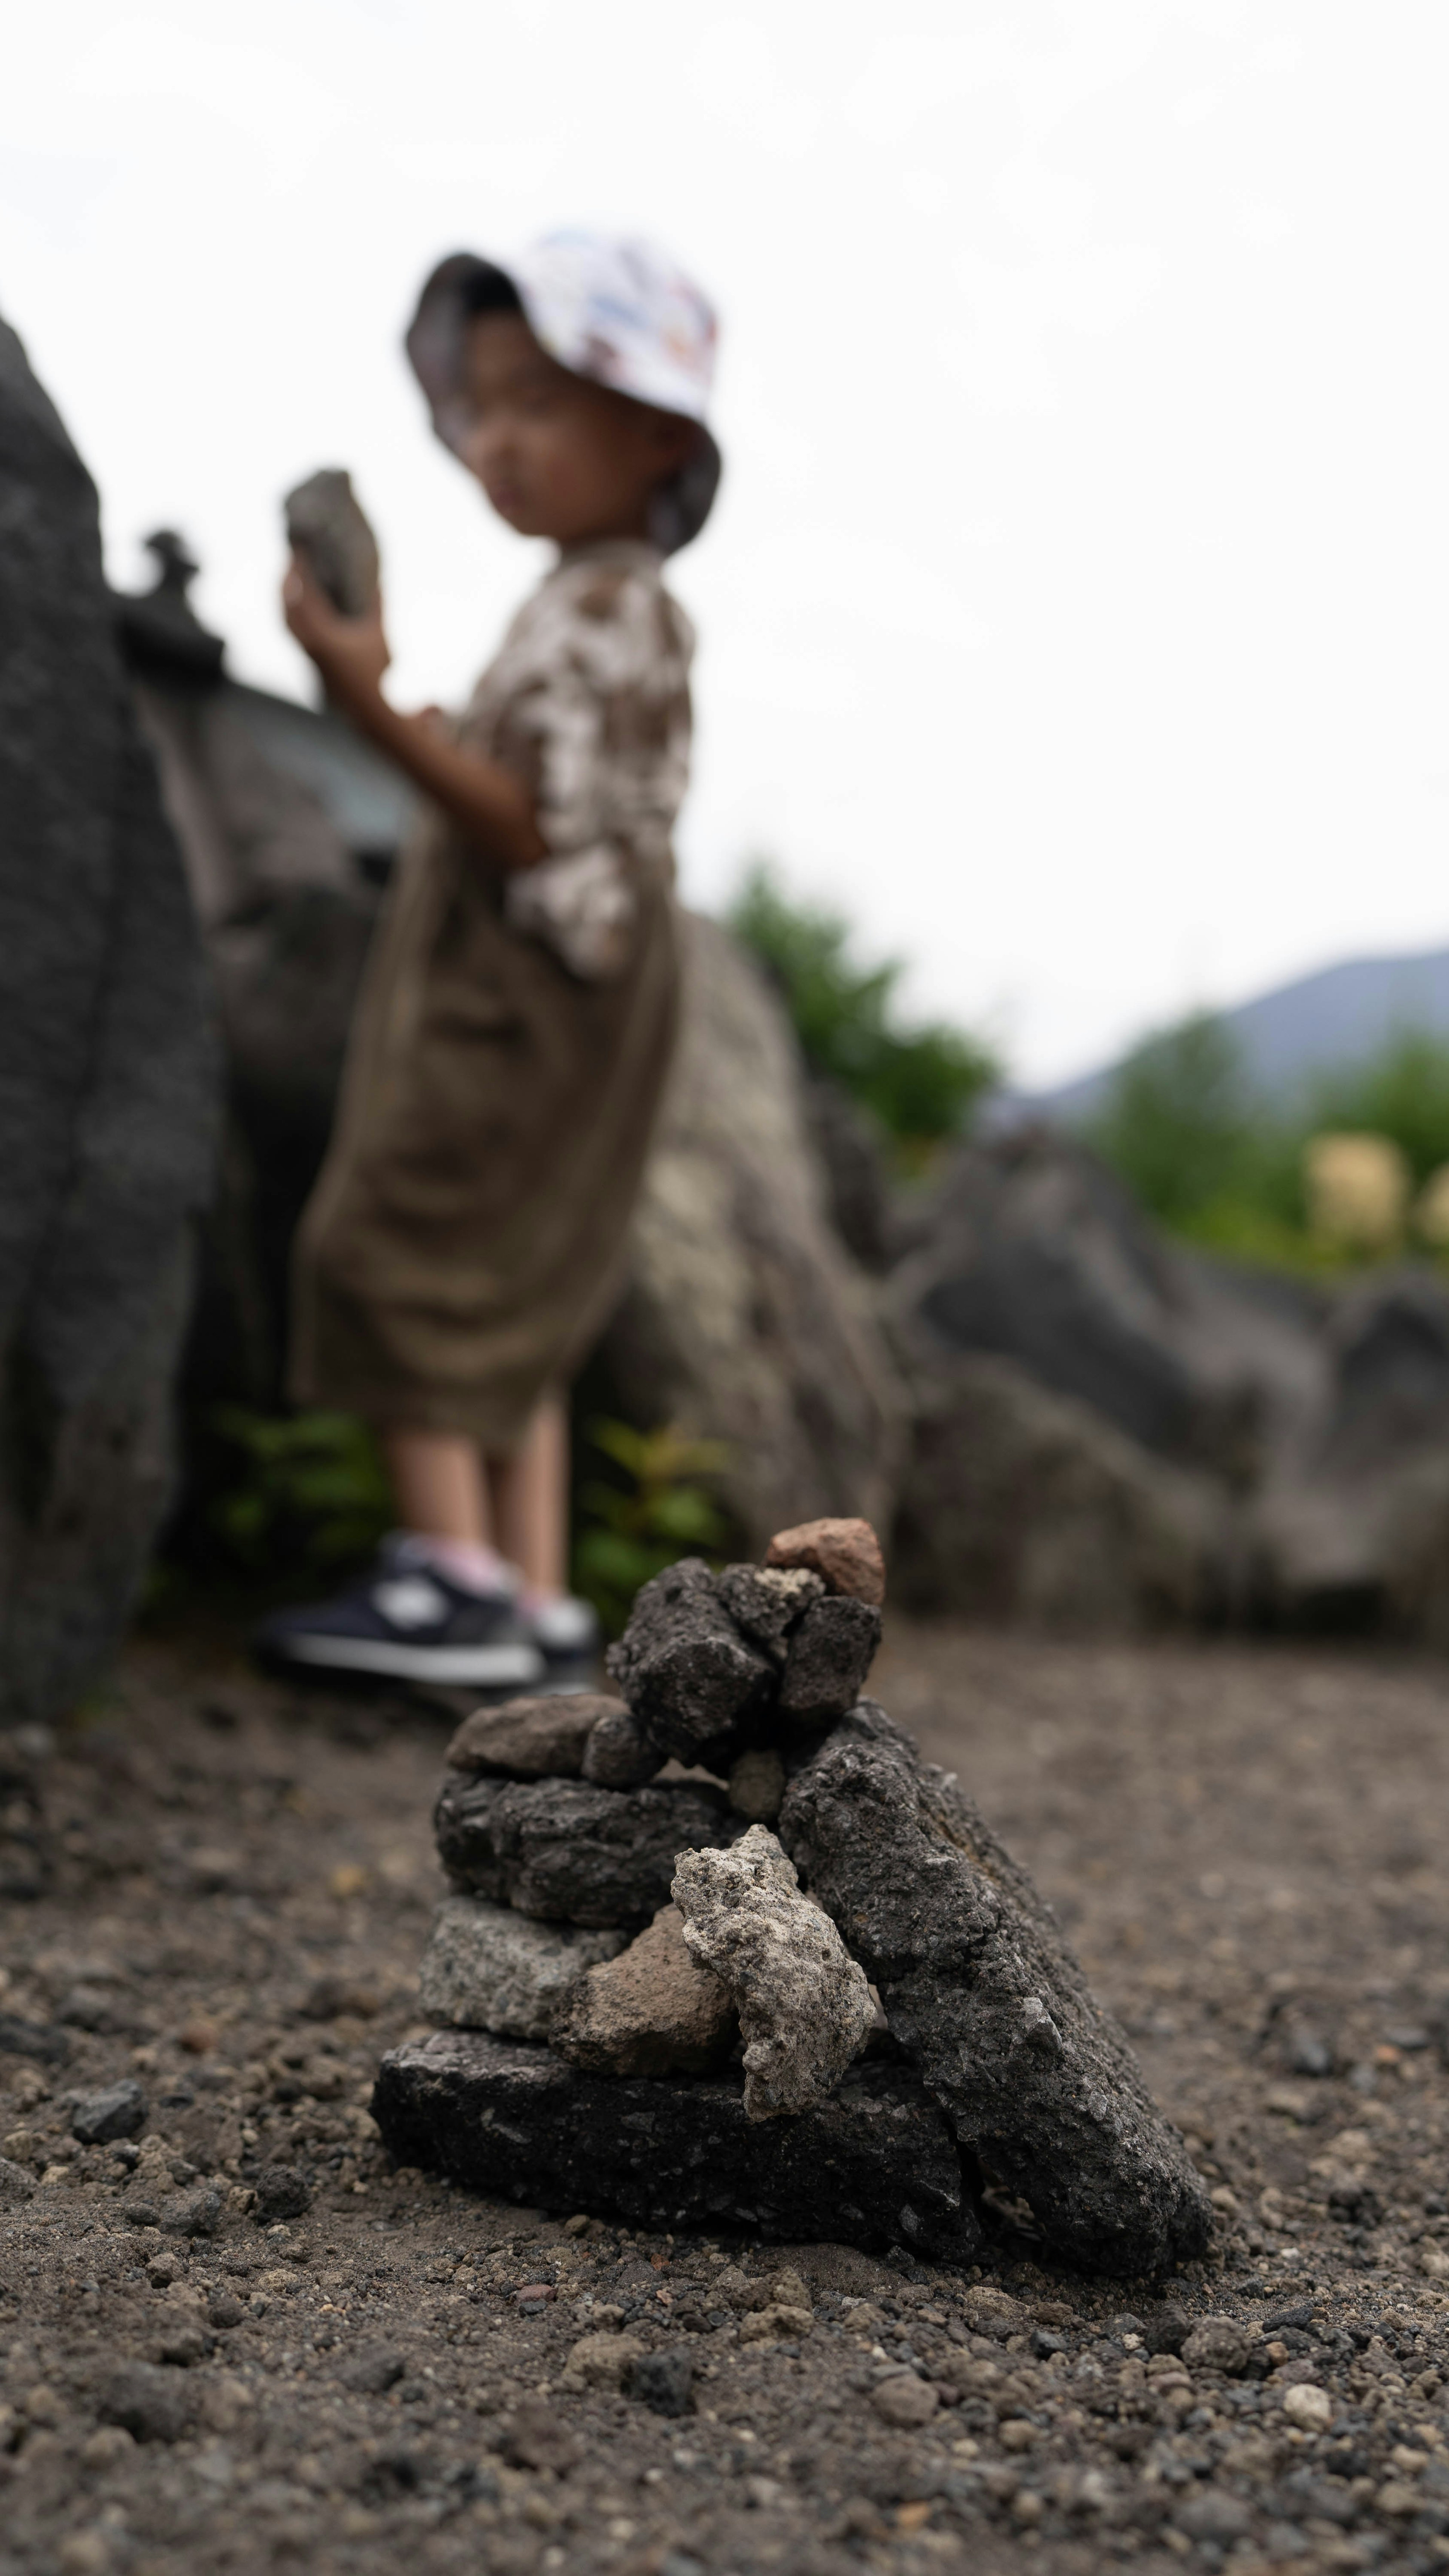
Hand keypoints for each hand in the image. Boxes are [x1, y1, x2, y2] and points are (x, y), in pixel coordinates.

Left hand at [282, 553, 390, 705]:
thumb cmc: (374, 671)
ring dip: (285, 597)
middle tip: (290, 560)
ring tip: (290, 579)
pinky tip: (298, 606)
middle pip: (286, 605)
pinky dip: (291, 613)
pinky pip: (293, 630)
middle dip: (286, 580)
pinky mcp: (308, 661)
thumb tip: (375, 580)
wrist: (365, 708)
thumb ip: (375, 606)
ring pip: (286, 620)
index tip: (298, 550)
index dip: (298, 569)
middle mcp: (307, 643)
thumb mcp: (377, 635)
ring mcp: (305, 654)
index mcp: (322, 634)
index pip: (302, 593)